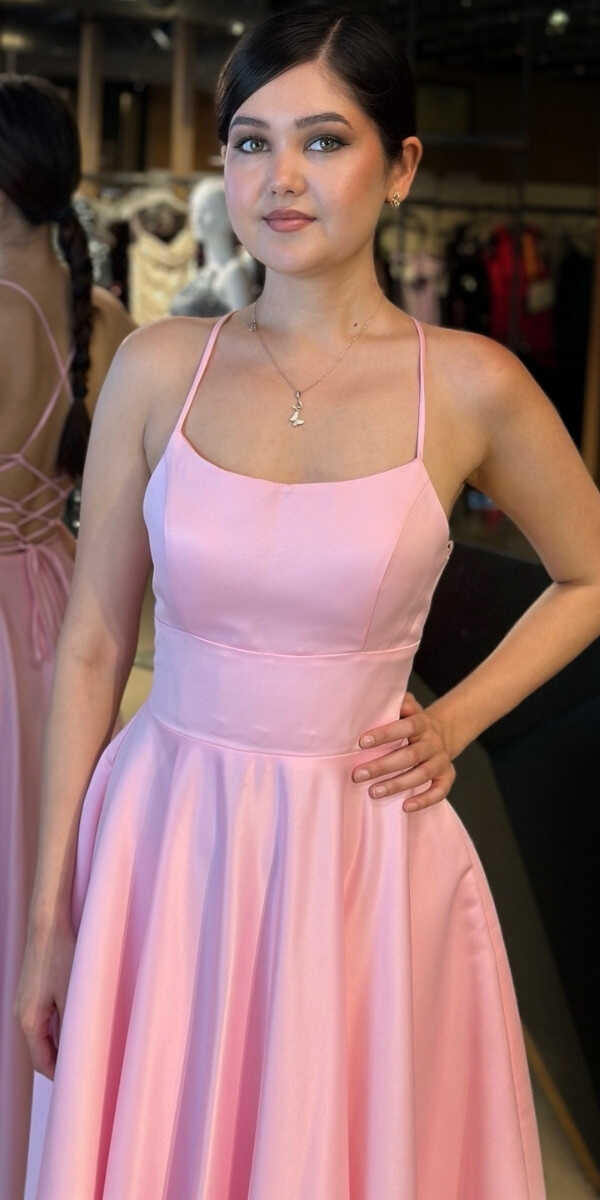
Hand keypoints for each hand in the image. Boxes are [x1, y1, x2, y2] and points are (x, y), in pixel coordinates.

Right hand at [14, 918, 75, 1080]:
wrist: (47, 922)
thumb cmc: (61, 954)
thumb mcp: (73, 994)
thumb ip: (74, 1026)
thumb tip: (79, 1052)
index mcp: (29, 1022)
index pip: (43, 1063)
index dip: (62, 1075)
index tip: (82, 1081)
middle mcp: (21, 1015)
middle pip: (41, 1050)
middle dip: (63, 1059)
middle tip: (89, 1065)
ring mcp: (25, 1001)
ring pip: (43, 1033)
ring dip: (62, 1040)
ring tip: (87, 1044)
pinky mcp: (31, 989)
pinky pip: (43, 1017)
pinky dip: (58, 1024)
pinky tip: (77, 1019)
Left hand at [353, 691, 455, 811]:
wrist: (443, 733)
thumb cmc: (413, 723)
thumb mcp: (407, 708)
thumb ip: (397, 704)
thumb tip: (377, 698)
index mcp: (422, 723)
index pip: (405, 727)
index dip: (385, 734)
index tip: (362, 742)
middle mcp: (433, 742)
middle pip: (410, 755)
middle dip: (382, 766)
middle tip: (358, 774)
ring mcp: (441, 761)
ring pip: (421, 774)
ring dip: (397, 784)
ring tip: (373, 792)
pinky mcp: (447, 776)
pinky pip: (439, 791)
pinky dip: (424, 800)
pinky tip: (405, 806)